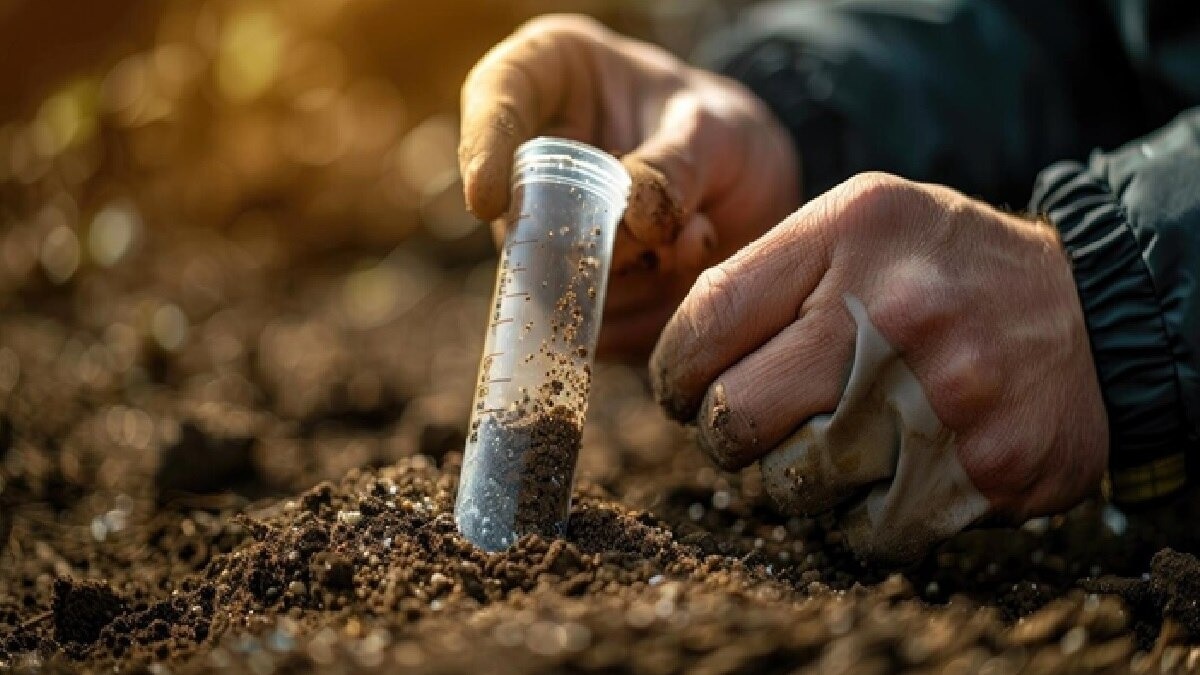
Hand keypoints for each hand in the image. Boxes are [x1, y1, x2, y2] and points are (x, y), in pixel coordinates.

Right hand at [458, 14, 799, 355]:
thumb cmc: (723, 132)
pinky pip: (583, 319)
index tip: (488, 200)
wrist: (752, 190)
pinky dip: (638, 310)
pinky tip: (683, 269)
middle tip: (658, 236)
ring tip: (695, 236)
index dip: (481, 144)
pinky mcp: (567, 287)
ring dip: (628, 275)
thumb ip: (679, 165)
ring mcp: (544, 227)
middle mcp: (532, 156)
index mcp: (551, 77)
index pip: (495, 92)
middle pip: (515, 208)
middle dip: (585, 237)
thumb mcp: (717, 130)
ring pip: (548, 272)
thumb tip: (632, 218)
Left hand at [650, 172, 1108, 562]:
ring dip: (792, 478)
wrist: (1090, 311)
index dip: (673, 375)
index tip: (682, 391)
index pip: (706, 322)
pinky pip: (861, 530)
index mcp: (850, 231)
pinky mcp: (982, 467)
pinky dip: (855, 516)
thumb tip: (676, 359)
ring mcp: (942, 395)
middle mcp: (893, 309)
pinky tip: (881, 473)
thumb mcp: (860, 222)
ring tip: (828, 443)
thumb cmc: (941, 269)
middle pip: (734, 416)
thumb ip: (768, 272)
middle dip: (724, 434)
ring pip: (791, 484)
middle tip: (748, 425)